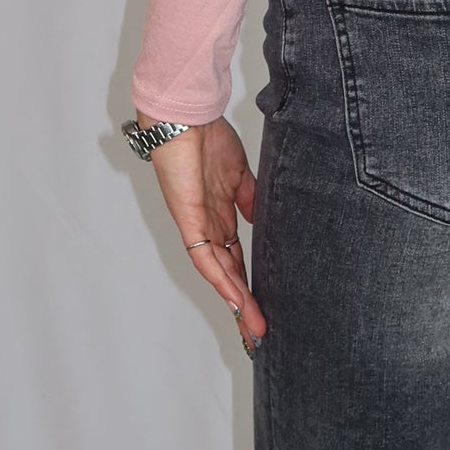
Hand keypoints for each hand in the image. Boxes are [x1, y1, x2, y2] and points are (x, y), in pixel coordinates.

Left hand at [147, 118, 264, 347]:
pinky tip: (235, 298)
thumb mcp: (239, 173)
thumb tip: (260, 222)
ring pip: (218, 273)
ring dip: (236, 301)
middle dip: (242, 306)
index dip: (247, 286)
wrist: (186, 114)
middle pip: (226, 275)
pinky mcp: (188, 218)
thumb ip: (249, 200)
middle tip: (258, 335)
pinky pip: (204, 255)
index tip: (263, 310)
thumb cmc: (208, 136)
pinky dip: (220, 278)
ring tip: (253, 327)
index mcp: (219, 216)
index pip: (235, 261)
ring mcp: (197, 225)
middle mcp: (207, 226)